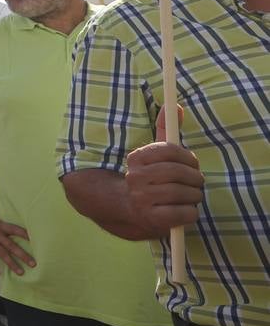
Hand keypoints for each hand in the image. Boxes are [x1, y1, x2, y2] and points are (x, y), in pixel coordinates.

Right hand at [0, 206, 33, 275]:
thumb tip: (11, 229)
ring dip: (11, 263)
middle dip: (22, 254)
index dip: (24, 234)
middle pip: (11, 245)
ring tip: (20, 272)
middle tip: (33, 263)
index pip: (15, 229)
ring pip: (1, 253)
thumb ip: (1, 225)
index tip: (35, 241)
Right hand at [124, 105, 202, 236]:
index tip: (192, 163)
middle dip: (195, 177)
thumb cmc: (150, 177)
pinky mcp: (151, 219)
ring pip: (183, 193)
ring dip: (195, 195)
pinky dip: (191, 212)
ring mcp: (141, 199)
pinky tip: (186, 210)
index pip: (169, 150)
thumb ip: (165, 129)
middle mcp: (134, 178)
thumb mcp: (154, 153)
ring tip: (192, 196)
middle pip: (178, 172)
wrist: (128, 207)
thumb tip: (177, 106)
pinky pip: (183, 213)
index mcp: (136, 158)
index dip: (187, 156)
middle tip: (197, 181)